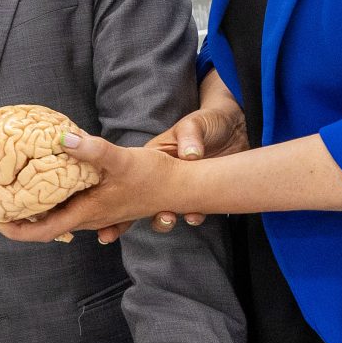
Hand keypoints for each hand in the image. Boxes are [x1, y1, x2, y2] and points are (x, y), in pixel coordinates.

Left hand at [0, 132, 205, 243]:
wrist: (181, 186)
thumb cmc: (153, 176)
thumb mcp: (121, 160)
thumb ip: (93, 150)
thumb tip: (63, 139)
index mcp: (87, 213)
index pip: (44, 231)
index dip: (17, 230)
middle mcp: (89, 218)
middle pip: (47, 227)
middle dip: (20, 219)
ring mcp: (98, 214)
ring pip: (60, 217)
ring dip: (37, 210)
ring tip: (15, 194)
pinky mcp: (106, 205)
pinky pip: (73, 208)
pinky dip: (56, 202)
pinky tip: (49, 186)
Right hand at [113, 101, 248, 238]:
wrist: (235, 129)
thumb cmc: (207, 122)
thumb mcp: (194, 125)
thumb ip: (190, 137)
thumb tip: (190, 154)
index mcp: (150, 160)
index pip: (125, 180)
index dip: (113, 200)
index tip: (106, 216)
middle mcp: (160, 179)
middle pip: (138, 204)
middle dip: (131, 221)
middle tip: (137, 218)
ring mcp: (179, 191)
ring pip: (164, 212)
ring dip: (163, 221)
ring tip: (169, 218)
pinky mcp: (199, 198)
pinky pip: (191, 213)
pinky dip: (192, 218)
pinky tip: (195, 217)